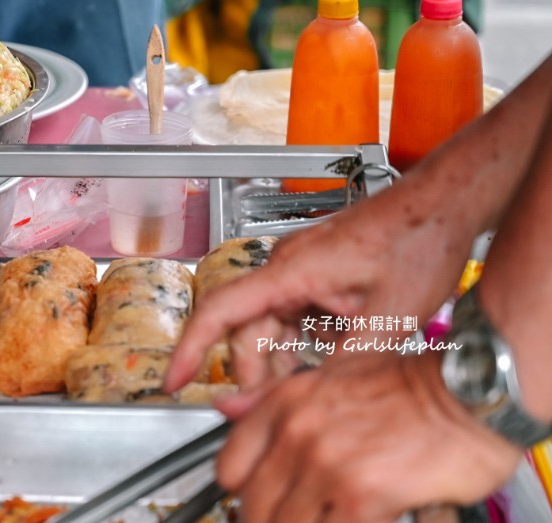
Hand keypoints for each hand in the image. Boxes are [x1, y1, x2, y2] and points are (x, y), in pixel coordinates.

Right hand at [165, 184, 475, 391]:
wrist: (446, 203)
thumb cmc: (420, 242)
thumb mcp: (388, 321)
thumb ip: (337, 369)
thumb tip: (301, 405)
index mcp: (292, 271)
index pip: (219, 310)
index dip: (189, 349)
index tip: (172, 382)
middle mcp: (287, 266)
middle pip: (248, 329)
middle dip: (256, 374)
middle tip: (277, 413)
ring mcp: (301, 269)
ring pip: (271, 326)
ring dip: (285, 361)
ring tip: (314, 390)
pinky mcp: (317, 273)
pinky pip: (293, 316)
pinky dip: (304, 344)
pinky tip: (331, 359)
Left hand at [214, 352, 520, 522]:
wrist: (469, 390)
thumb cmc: (410, 384)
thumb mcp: (331, 374)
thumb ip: (277, 401)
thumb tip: (227, 408)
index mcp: (284, 403)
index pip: (228, 469)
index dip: (241, 496)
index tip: (255, 506)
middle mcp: (297, 432)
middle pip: (253, 508)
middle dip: (269, 521)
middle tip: (298, 517)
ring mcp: (326, 464)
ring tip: (331, 517)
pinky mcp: (362, 494)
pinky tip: (364, 521)